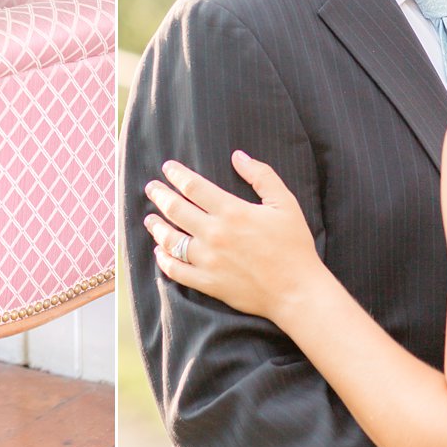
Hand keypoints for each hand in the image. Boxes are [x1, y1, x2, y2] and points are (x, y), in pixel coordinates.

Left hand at [144, 151, 325, 324]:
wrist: (297, 291)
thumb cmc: (294, 245)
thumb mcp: (285, 203)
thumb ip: (261, 176)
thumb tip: (238, 156)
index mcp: (232, 211)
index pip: (193, 187)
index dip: (176, 174)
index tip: (167, 168)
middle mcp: (214, 234)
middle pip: (175, 209)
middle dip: (159, 195)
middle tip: (151, 188)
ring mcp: (208, 260)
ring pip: (170, 240)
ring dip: (157, 227)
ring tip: (150, 219)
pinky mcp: (207, 282)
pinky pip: (176, 270)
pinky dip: (164, 260)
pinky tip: (160, 252)